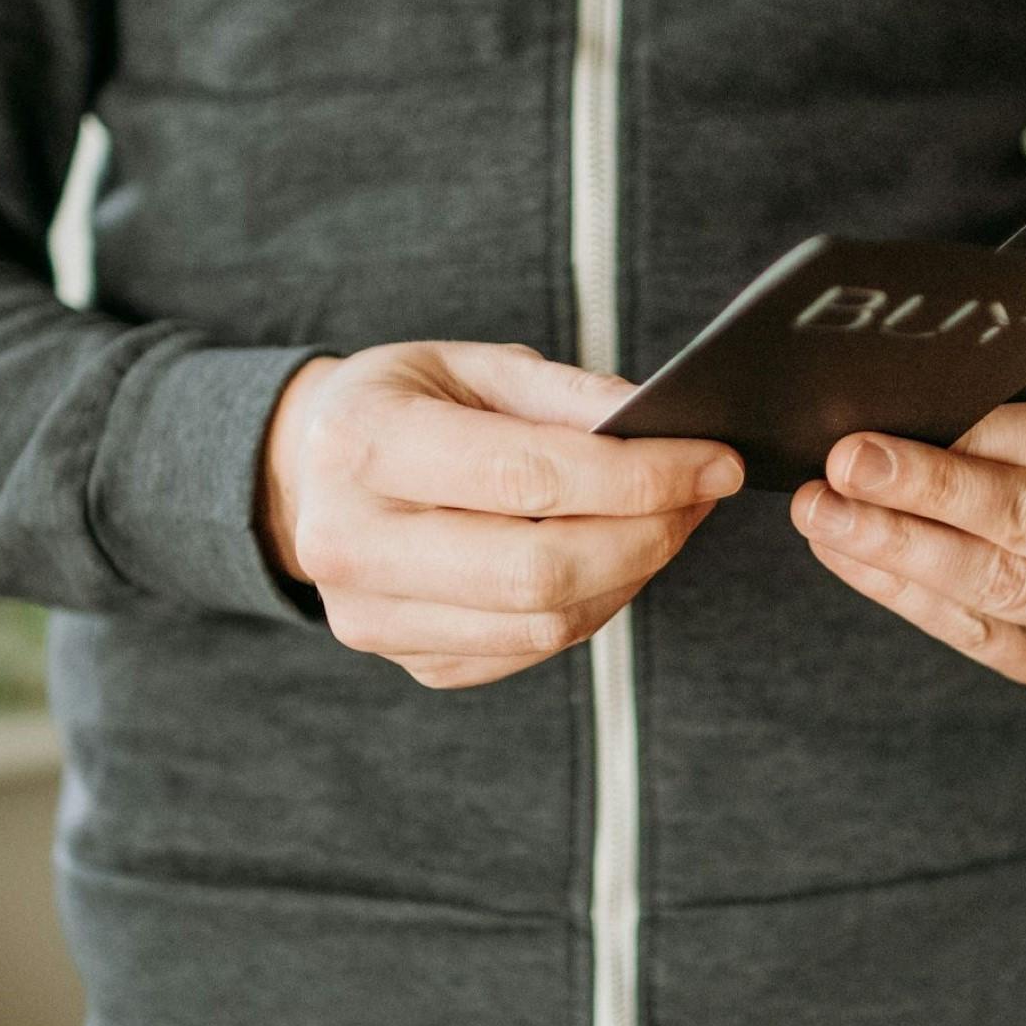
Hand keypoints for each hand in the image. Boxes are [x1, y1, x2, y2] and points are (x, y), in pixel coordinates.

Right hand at [261, 342, 742, 688]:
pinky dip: (594, 606)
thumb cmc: (407, 404)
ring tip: (669, 521)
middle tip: (701, 496)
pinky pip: (531, 651)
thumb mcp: (473, 365)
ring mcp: (370, 618)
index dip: (641, 476)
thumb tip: (665, 429)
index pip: (529, 476)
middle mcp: (350, 542)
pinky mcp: (406, 661)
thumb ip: (568, 396)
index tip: (717, 461)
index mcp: (363, 442)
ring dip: (633, 574)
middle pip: (540, 570)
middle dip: (649, 535)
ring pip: (545, 623)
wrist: (309, 471)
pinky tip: (615, 559)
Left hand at [789, 400, 1025, 689]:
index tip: (910, 413)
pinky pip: (982, 637)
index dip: (986, 434)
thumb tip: (921, 382)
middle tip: (846, 463)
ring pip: (1003, 588)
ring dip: (900, 547)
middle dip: (929, 491)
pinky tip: (847, 553)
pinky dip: (905, 593)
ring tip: (825, 512)